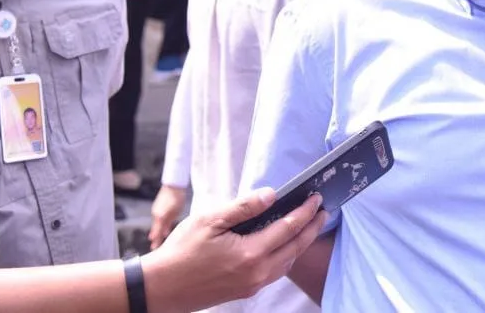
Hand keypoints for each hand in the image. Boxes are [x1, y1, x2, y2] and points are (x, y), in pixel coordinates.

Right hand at [142, 188, 325, 312]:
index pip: (288, 228)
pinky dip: (286, 256)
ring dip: (301, 243)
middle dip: (312, 227)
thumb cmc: (182, 251)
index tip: (316, 198)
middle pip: (295, 247)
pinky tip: (284, 245)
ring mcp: (252, 285)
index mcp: (250, 254)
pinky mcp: (245, 291)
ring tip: (308, 225)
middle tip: (322, 210)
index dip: (305, 212)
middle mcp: (256, 273)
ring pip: (287, 262)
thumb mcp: (210, 220)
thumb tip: (271, 194)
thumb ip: (244, 207)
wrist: (162, 288)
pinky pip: (275, 272)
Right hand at [148, 184, 188, 249]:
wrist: (174, 185)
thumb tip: (164, 233)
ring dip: (157, 231)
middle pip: (155, 229)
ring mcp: (156, 210)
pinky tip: (163, 228)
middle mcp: (156, 215)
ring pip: (157, 224)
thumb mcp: (175, 212)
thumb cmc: (177, 198)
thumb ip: (168, 223)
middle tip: (154, 247)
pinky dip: (159, 224)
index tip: (154, 249)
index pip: (157, 233)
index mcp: (160, 218)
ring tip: (156, 240)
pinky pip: (158, 218)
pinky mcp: (158, 207)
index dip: (156, 241)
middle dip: (155, 238)